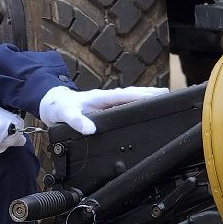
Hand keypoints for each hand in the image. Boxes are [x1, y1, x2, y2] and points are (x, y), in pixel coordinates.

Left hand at [39, 85, 168, 134]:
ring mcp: (107, 103)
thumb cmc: (60, 108)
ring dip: (145, 98)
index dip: (143, 95)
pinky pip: (124, 105)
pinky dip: (136, 105)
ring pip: (130, 99)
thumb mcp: (66, 115)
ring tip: (163, 100)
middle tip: (169, 96)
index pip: (126, 95)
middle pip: (133, 94)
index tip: (159, 96)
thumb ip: (77, 121)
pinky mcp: (106, 108)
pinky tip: (143, 110)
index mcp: (102, 97)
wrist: (53, 105)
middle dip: (151, 94)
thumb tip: (90, 129)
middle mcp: (107, 98)